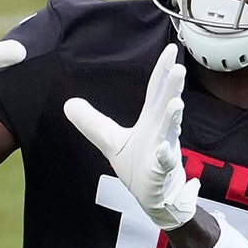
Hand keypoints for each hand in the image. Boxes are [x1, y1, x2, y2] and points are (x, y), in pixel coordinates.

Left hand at [63, 43, 198, 229]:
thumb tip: (68, 104)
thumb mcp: (110, 141)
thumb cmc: (139, 166)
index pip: (157, 91)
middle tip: (179, 69)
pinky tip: (164, 151)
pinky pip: (164, 164)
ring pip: (169, 132)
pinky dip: (165, 158)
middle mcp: (161, 131)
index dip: (163, 70)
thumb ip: (91, 122)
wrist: (156, 198)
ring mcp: (163, 151)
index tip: (172, 50)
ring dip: (173, 118)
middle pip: (166, 105)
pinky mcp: (161, 173)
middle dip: (172, 87)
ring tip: (176, 104)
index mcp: (151, 121)